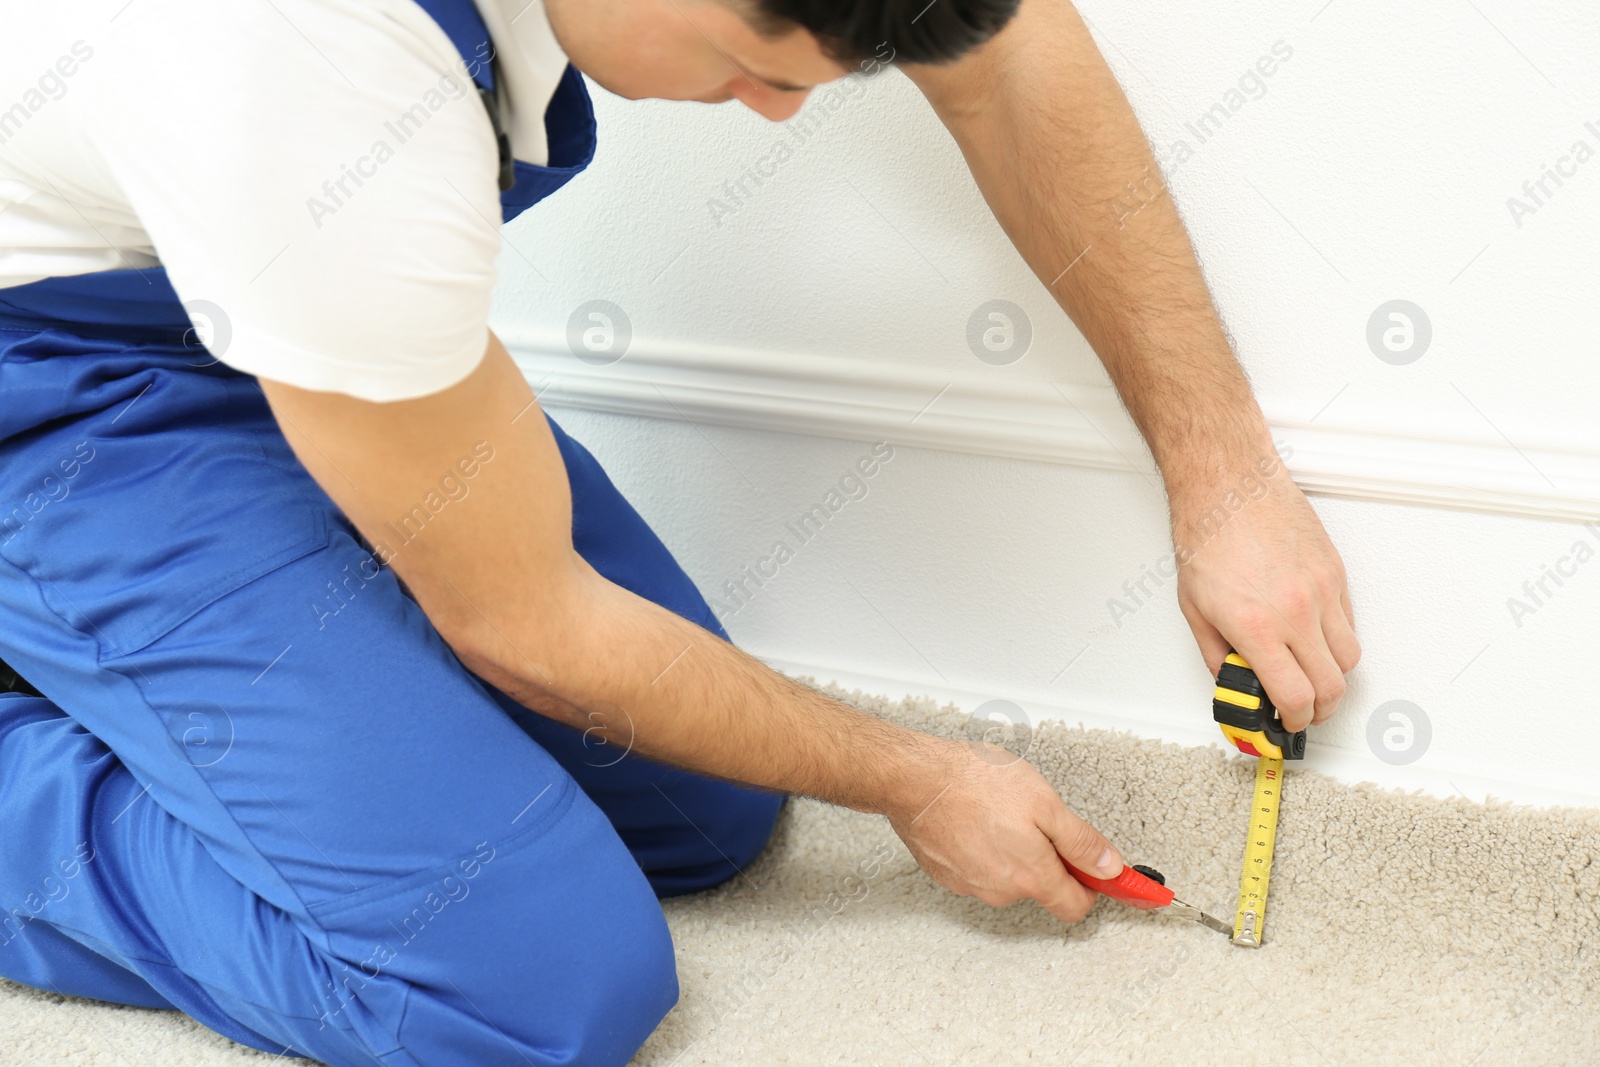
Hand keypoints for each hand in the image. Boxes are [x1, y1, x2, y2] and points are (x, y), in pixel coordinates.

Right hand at [885, 738, 1123, 922]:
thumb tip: (1110, 867)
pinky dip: (983, 848)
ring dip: (1012, 852)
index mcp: (1031, 874)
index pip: (1076, 906)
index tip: (1105, 876)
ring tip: (1000, 812)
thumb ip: (1081, 842)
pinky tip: (976, 818)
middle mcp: (1000, 889)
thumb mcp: (1045, 802)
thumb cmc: (973, 781)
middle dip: (1047, 859)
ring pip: (1008, 877)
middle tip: (1039, 820)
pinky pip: (978, 868)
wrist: (912, 778)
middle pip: (1041, 887)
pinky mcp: (946, 873)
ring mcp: (969, 884)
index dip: (1094, 887)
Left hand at [1172, 457, 1359, 731]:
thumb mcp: (1194, 608)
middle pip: (1333, 686)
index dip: (1295, 721)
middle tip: (1303, 710)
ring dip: (1333, 677)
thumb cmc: (1207, 536)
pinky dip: (1336, 640)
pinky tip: (1312, 637)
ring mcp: (1322, 591)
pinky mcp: (1336, 572)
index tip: (1288, 723)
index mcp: (1257, 626)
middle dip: (1320, 709)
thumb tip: (1234, 685)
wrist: (1229, 484)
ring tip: (1309, 676)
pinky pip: (1349, 623)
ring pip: (1350, 658)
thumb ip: (1217, 655)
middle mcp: (1297, 612)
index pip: (1295, 697)